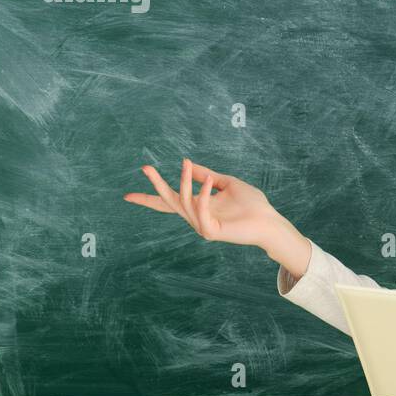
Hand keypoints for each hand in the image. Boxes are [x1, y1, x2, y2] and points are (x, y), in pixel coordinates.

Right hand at [124, 158, 283, 249]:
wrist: (268, 221)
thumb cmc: (252, 204)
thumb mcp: (227, 183)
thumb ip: (208, 176)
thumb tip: (190, 165)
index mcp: (199, 205)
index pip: (170, 201)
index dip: (150, 196)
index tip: (127, 195)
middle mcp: (196, 216)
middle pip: (168, 202)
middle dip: (155, 186)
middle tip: (144, 167)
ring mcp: (201, 225)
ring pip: (184, 202)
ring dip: (184, 182)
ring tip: (187, 164)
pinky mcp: (210, 231)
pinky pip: (200, 210)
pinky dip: (202, 194)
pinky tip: (207, 181)